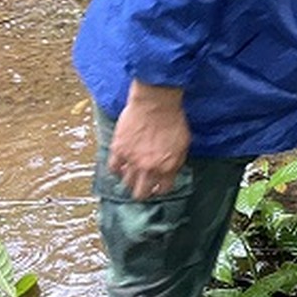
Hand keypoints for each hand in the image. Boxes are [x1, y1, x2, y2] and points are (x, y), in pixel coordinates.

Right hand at [108, 80, 189, 199]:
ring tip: (131, 176)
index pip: (163, 190)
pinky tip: (120, 166)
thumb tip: (171, 172)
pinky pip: (113, 168)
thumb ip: (176, 161)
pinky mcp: (119, 150)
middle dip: (142, 192)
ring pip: (127, 183)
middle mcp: (149, 168)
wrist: (156, 103)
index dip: (160, 189)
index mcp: (167, 167)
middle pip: (141, 193)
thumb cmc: (173, 120)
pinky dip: (116, 169)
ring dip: (129, 181)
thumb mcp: (184, 144)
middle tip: (142, 188)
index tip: (157, 186)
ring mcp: (132, 160)